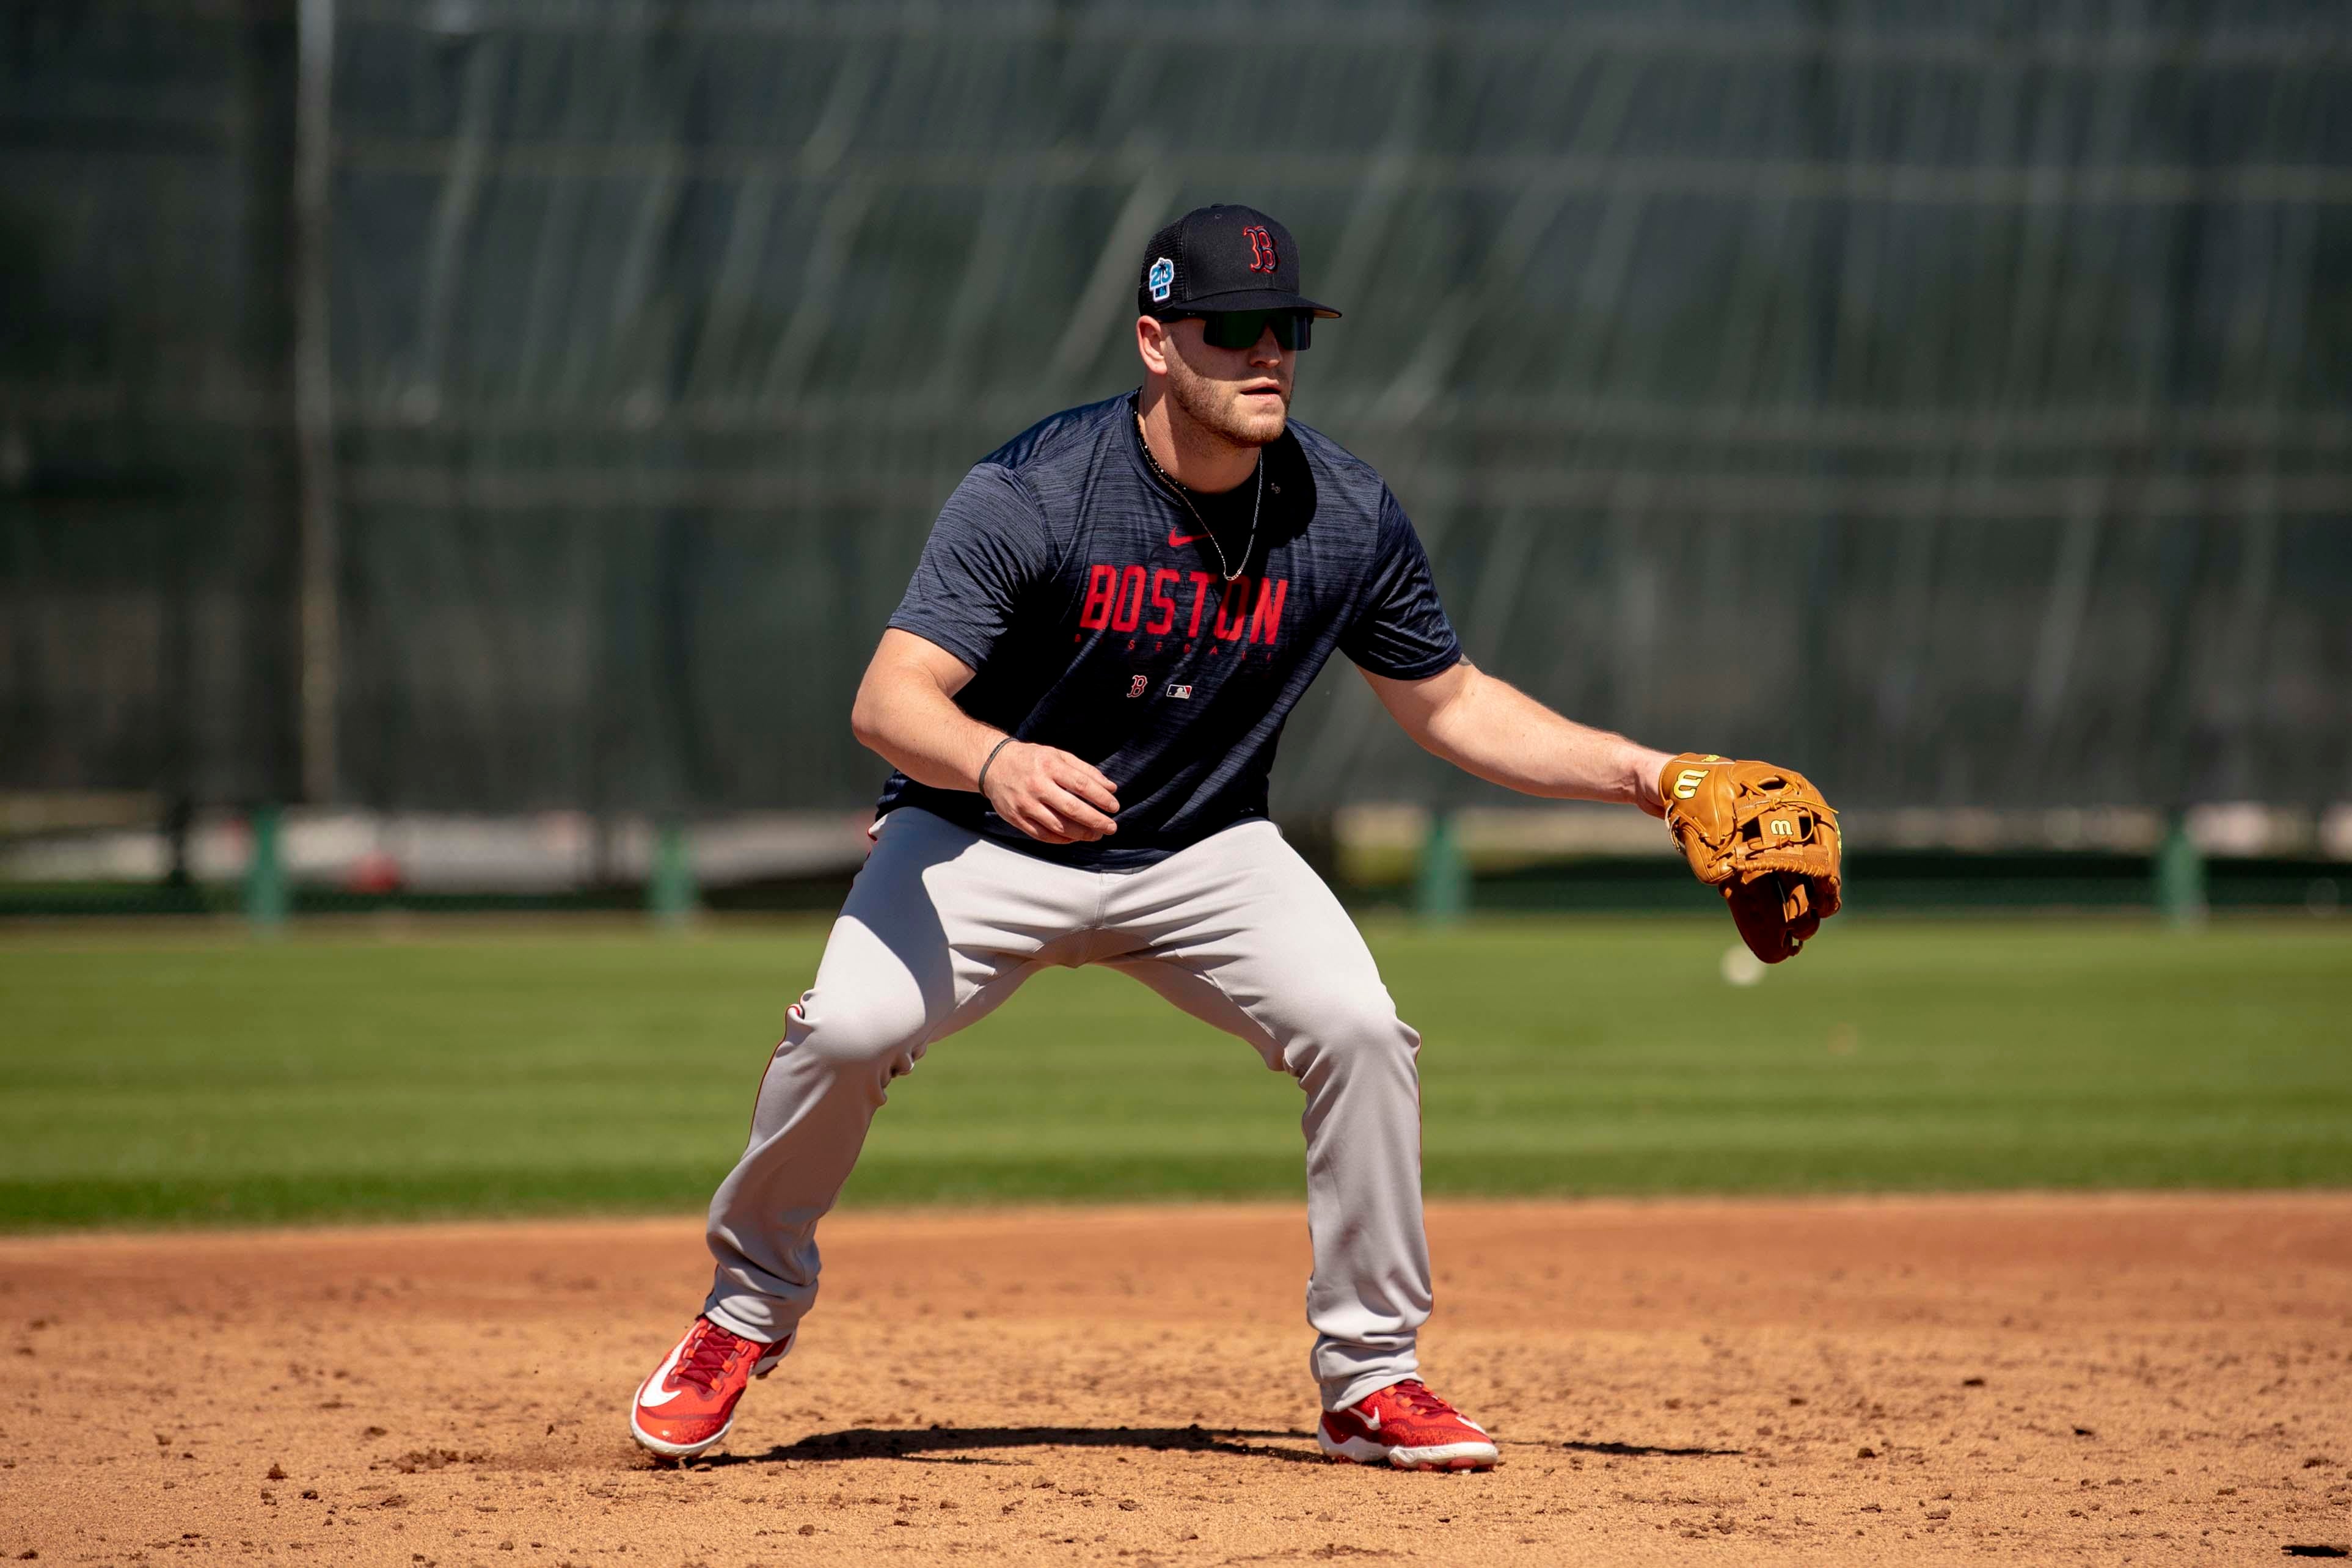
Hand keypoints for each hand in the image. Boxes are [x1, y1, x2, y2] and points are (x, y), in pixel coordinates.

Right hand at [980, 741, 1120, 844]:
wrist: (993, 765)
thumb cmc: (1032, 760)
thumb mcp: (1058, 755)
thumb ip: (1086, 770)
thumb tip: (1111, 788)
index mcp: (1049, 765)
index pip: (1081, 784)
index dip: (1101, 798)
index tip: (1114, 806)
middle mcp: (1037, 785)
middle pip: (1072, 808)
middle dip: (1095, 820)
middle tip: (1111, 827)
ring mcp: (1025, 804)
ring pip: (1058, 826)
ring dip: (1081, 834)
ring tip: (1097, 834)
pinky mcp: (1016, 818)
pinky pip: (1043, 835)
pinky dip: (1062, 839)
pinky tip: (1075, 838)